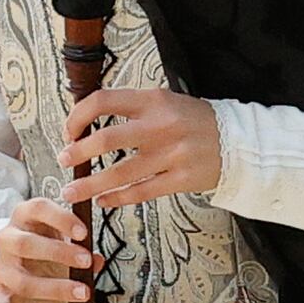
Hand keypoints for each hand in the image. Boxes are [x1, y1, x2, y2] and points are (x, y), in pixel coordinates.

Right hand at [0, 193, 96, 302]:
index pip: (38, 208)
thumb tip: (98, 260)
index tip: (83, 233)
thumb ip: (81, 245)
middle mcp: (7, 238)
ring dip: (52, 287)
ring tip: (80, 293)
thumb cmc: (44, 241)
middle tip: (86, 262)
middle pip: (26, 244)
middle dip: (59, 253)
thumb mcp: (62, 235)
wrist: (15, 254)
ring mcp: (1, 265)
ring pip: (20, 278)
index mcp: (23, 216)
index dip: (61, 219)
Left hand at [63, 84, 221, 203]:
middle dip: (77, 153)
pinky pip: (141, 192)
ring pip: (119, 173)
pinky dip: (117, 198)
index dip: (78, 116)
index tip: (70, 130)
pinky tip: (103, 201)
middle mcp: (160, 126)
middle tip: (64, 160)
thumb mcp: (166, 101)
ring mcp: (172, 154)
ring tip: (71, 192)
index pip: (103, 101)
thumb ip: (133, 108)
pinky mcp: (181, 179)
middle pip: (106, 139)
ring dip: (89, 184)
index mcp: (154, 101)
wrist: (238, 142)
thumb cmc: (196, 121)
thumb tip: (89, 118)